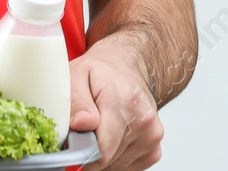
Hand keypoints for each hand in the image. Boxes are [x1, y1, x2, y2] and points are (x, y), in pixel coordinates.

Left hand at [67, 39, 162, 170]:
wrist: (127, 68)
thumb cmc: (100, 74)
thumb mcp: (77, 76)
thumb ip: (77, 102)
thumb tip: (81, 124)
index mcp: (124, 101)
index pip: (102, 150)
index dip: (81, 151)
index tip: (73, 140)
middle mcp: (144, 119)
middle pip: (106, 161)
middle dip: (90, 151)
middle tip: (85, 129)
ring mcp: (152, 136)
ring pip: (115, 166)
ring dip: (103, 155)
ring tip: (101, 129)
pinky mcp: (154, 149)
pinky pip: (126, 168)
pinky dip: (115, 158)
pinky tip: (113, 137)